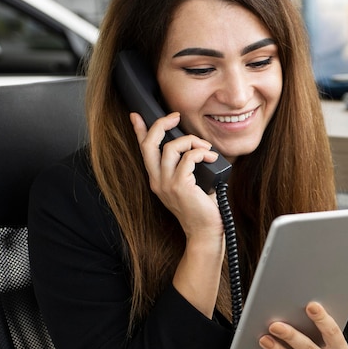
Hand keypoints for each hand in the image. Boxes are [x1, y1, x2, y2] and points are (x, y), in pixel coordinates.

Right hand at [129, 111, 224, 317]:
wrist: (205, 232)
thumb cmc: (202, 210)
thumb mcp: (190, 185)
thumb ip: (186, 168)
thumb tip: (196, 148)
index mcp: (157, 180)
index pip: (144, 151)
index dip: (139, 131)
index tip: (136, 116)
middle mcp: (157, 181)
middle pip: (149, 144)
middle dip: (160, 125)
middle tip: (175, 118)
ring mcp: (167, 184)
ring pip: (170, 148)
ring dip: (191, 141)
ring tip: (205, 148)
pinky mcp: (180, 186)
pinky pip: (189, 158)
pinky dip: (202, 153)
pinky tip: (211, 158)